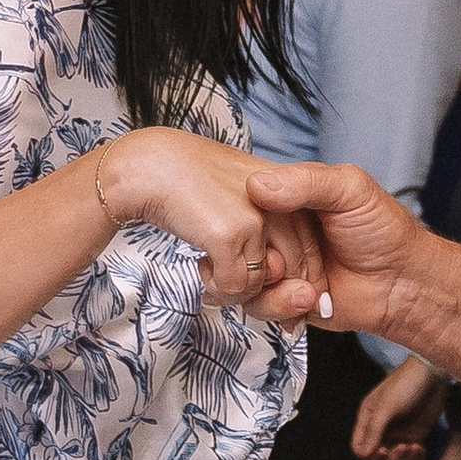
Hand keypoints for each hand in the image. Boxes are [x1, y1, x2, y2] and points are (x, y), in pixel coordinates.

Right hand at [103, 127, 323, 313]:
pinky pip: (236, 288)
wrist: (149, 163)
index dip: (294, 282)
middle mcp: (284, 204)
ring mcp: (259, 218)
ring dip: (236, 294)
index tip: (270, 291)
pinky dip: (219, 290)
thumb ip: (275, 229)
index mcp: (292, 192)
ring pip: (264, 286)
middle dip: (268, 296)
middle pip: (295, 276)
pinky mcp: (231, 233)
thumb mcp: (247, 197)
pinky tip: (204, 268)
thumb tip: (287, 282)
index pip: (311, 253)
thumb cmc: (193, 182)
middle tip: (234, 285)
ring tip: (213, 273)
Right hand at [246, 158, 425, 341]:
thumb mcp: (350, 189)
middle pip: (236, 245)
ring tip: (305, 290)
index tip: (256, 228)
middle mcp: (278, 234)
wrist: (404, 284)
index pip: (242, 204)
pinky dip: (278, 307)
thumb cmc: (383, 230)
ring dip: (269, 288)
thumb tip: (257, 185)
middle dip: (255, 260)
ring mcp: (280, 268)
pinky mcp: (284, 299)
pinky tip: (308, 301)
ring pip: (242, 279)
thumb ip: (306, 181)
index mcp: (287, 200)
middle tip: (282, 265)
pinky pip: (258, 306)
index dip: (242, 219)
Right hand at [352, 351, 446, 459]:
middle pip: (377, 458)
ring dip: (404, 459)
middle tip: (403, 448)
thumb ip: (375, 429)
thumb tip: (363, 454)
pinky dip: (415, 458)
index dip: (369, 455)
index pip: (360, 447)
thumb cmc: (406, 384)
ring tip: (415, 447)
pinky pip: (411, 456)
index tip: (384, 450)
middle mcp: (381, 429)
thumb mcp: (388, 405)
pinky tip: (421, 449)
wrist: (433, 374)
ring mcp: (399, 433)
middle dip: (390, 459)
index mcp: (368, 419)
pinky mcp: (415, 435)